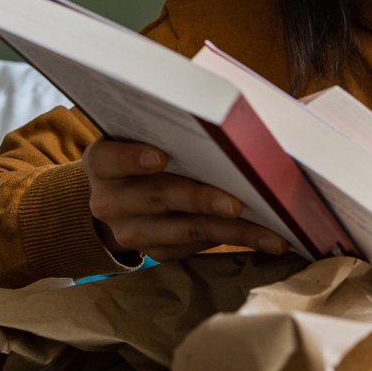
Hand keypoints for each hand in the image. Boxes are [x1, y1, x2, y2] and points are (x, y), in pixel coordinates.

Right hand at [83, 138, 289, 263]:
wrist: (121, 199)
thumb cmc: (143, 154)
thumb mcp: (140, 137)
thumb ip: (168, 130)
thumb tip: (228, 119)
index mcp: (102, 163)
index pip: (110, 159)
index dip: (133, 158)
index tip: (159, 157)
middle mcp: (109, 201)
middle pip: (157, 198)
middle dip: (200, 200)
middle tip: (235, 203)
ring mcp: (131, 232)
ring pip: (186, 231)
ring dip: (232, 231)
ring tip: (269, 234)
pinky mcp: (155, 252)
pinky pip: (196, 247)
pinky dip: (232, 240)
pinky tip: (264, 238)